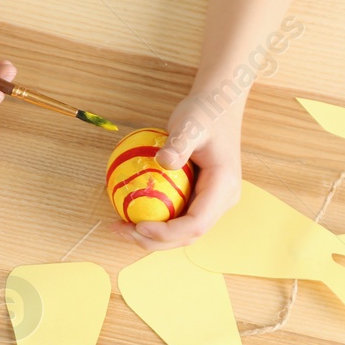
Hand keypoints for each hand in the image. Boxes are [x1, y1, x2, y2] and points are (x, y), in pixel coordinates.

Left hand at [114, 91, 244, 249]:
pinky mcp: (199, 199)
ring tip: (120, 227)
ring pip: (182, 232)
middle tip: (120, 230)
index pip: (196, 224)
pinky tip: (129, 215)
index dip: (167, 233)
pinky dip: (154, 222)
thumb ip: (179, 143)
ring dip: (151, 236)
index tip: (138, 226)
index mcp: (223, 187)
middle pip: (188, 235)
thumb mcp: (190, 124)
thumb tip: (163, 161)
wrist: (218, 105)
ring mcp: (212, 202)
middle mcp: (221, 200)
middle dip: (153, 240)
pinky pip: (177, 218)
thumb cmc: (204, 112)